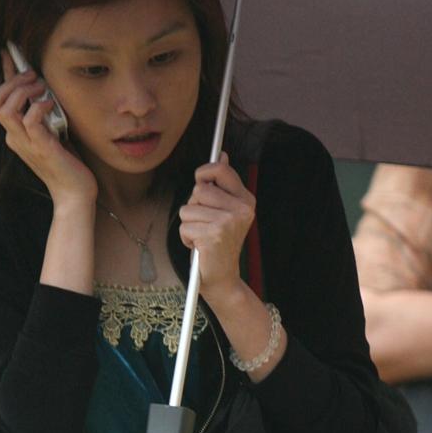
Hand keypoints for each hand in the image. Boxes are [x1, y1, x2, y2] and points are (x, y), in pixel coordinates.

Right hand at [0, 51, 95, 204]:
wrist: (74, 193)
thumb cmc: (67, 163)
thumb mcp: (53, 131)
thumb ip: (46, 114)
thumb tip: (47, 88)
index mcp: (15, 133)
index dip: (4, 72)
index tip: (10, 52)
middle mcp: (15, 137)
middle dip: (13, 80)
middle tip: (34, 75)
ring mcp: (25, 143)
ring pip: (6, 107)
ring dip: (24, 91)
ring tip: (42, 88)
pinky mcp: (41, 148)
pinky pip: (30, 119)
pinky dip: (39, 106)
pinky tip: (50, 104)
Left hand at [179, 152, 255, 302]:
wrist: (223, 278)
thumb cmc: (219, 242)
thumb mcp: (226, 210)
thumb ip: (223, 183)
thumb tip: (222, 154)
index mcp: (246, 200)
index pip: (221, 170)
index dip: (205, 173)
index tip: (202, 180)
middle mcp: (241, 209)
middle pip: (199, 189)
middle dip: (194, 205)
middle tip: (205, 223)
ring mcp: (228, 222)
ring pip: (188, 207)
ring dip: (189, 223)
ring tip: (202, 235)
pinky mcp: (214, 235)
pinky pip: (185, 225)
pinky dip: (186, 237)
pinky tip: (199, 246)